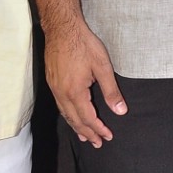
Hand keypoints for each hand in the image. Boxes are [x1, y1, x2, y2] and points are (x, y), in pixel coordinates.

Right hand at [45, 19, 126, 145]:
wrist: (62, 28)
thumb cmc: (84, 45)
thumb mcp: (103, 67)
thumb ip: (111, 91)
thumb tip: (120, 111)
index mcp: (75, 92)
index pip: (88, 118)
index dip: (98, 129)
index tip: (108, 137)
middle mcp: (62, 93)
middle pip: (75, 120)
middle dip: (87, 133)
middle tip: (98, 143)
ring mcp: (54, 88)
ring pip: (65, 114)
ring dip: (76, 126)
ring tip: (85, 136)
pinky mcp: (52, 82)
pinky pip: (60, 105)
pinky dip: (68, 115)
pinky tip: (72, 116)